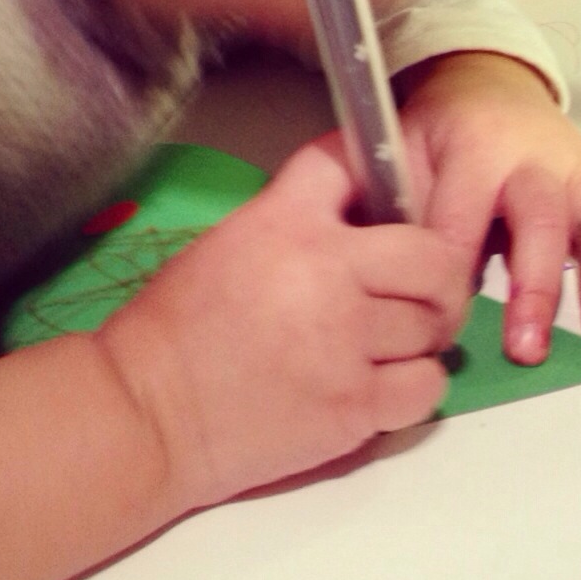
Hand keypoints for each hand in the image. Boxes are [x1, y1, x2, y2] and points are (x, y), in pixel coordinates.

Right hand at [95, 133, 474, 512]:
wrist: (145, 415)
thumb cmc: (176, 329)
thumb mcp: (232, 241)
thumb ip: (301, 221)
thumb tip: (366, 215)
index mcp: (286, 221)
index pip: (357, 163)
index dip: (380, 178)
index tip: (386, 204)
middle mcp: (327, 273)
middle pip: (434, 255)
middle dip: (436, 273)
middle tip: (419, 290)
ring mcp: (345, 342)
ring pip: (434, 324)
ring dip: (420, 334)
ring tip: (389, 342)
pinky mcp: (353, 407)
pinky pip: (427, 385)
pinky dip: (418, 385)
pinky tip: (389, 383)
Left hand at [396, 50, 580, 365]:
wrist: (487, 83)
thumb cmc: (442, 131)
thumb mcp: (402, 150)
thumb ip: (389, 203)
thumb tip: (371, 267)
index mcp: (476, 146)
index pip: (465, 213)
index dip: (455, 268)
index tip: (444, 321)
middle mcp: (535, 157)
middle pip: (543, 219)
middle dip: (537, 287)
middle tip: (528, 350)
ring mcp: (577, 171)